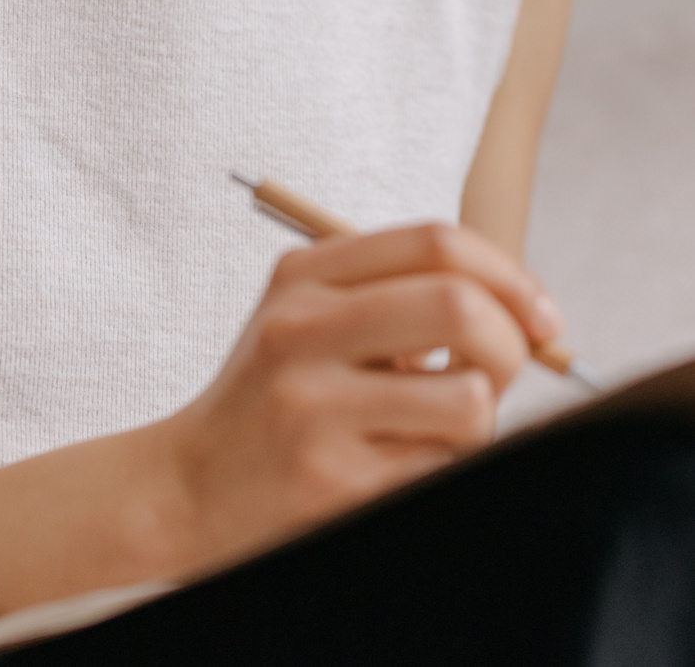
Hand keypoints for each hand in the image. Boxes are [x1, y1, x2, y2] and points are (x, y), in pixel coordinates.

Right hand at [152, 223, 563, 575]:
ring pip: (469, 399)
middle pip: (459, 305)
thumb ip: (400, 295)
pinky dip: (445, 467)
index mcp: (303, 275)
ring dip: (478, 421)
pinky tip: (400, 464)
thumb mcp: (312, 318)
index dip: (510, 275)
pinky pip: (442, 468)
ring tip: (434, 429)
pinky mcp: (330, 480)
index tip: (540, 316)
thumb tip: (527, 313)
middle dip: (512, 344)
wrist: (187, 485)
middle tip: (501, 374)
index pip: (436, 242)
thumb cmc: (276, 397)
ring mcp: (313, 405)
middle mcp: (302, 328)